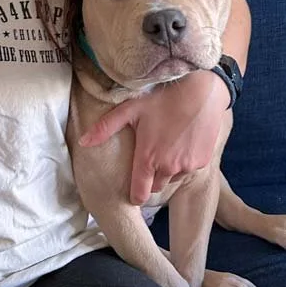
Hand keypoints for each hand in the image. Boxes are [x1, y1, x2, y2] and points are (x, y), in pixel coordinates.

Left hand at [79, 70, 228, 204]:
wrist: (201, 91)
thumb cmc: (162, 97)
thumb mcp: (130, 109)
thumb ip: (105, 128)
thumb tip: (83, 142)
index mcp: (148, 158)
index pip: (140, 193)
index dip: (135, 196)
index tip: (133, 194)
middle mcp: (169, 167)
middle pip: (157, 186)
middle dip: (151, 179)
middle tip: (149, 160)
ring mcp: (188, 166)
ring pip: (173, 178)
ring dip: (168, 170)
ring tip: (166, 148)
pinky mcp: (203, 161)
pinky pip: (189, 169)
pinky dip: (184, 162)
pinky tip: (181, 143)